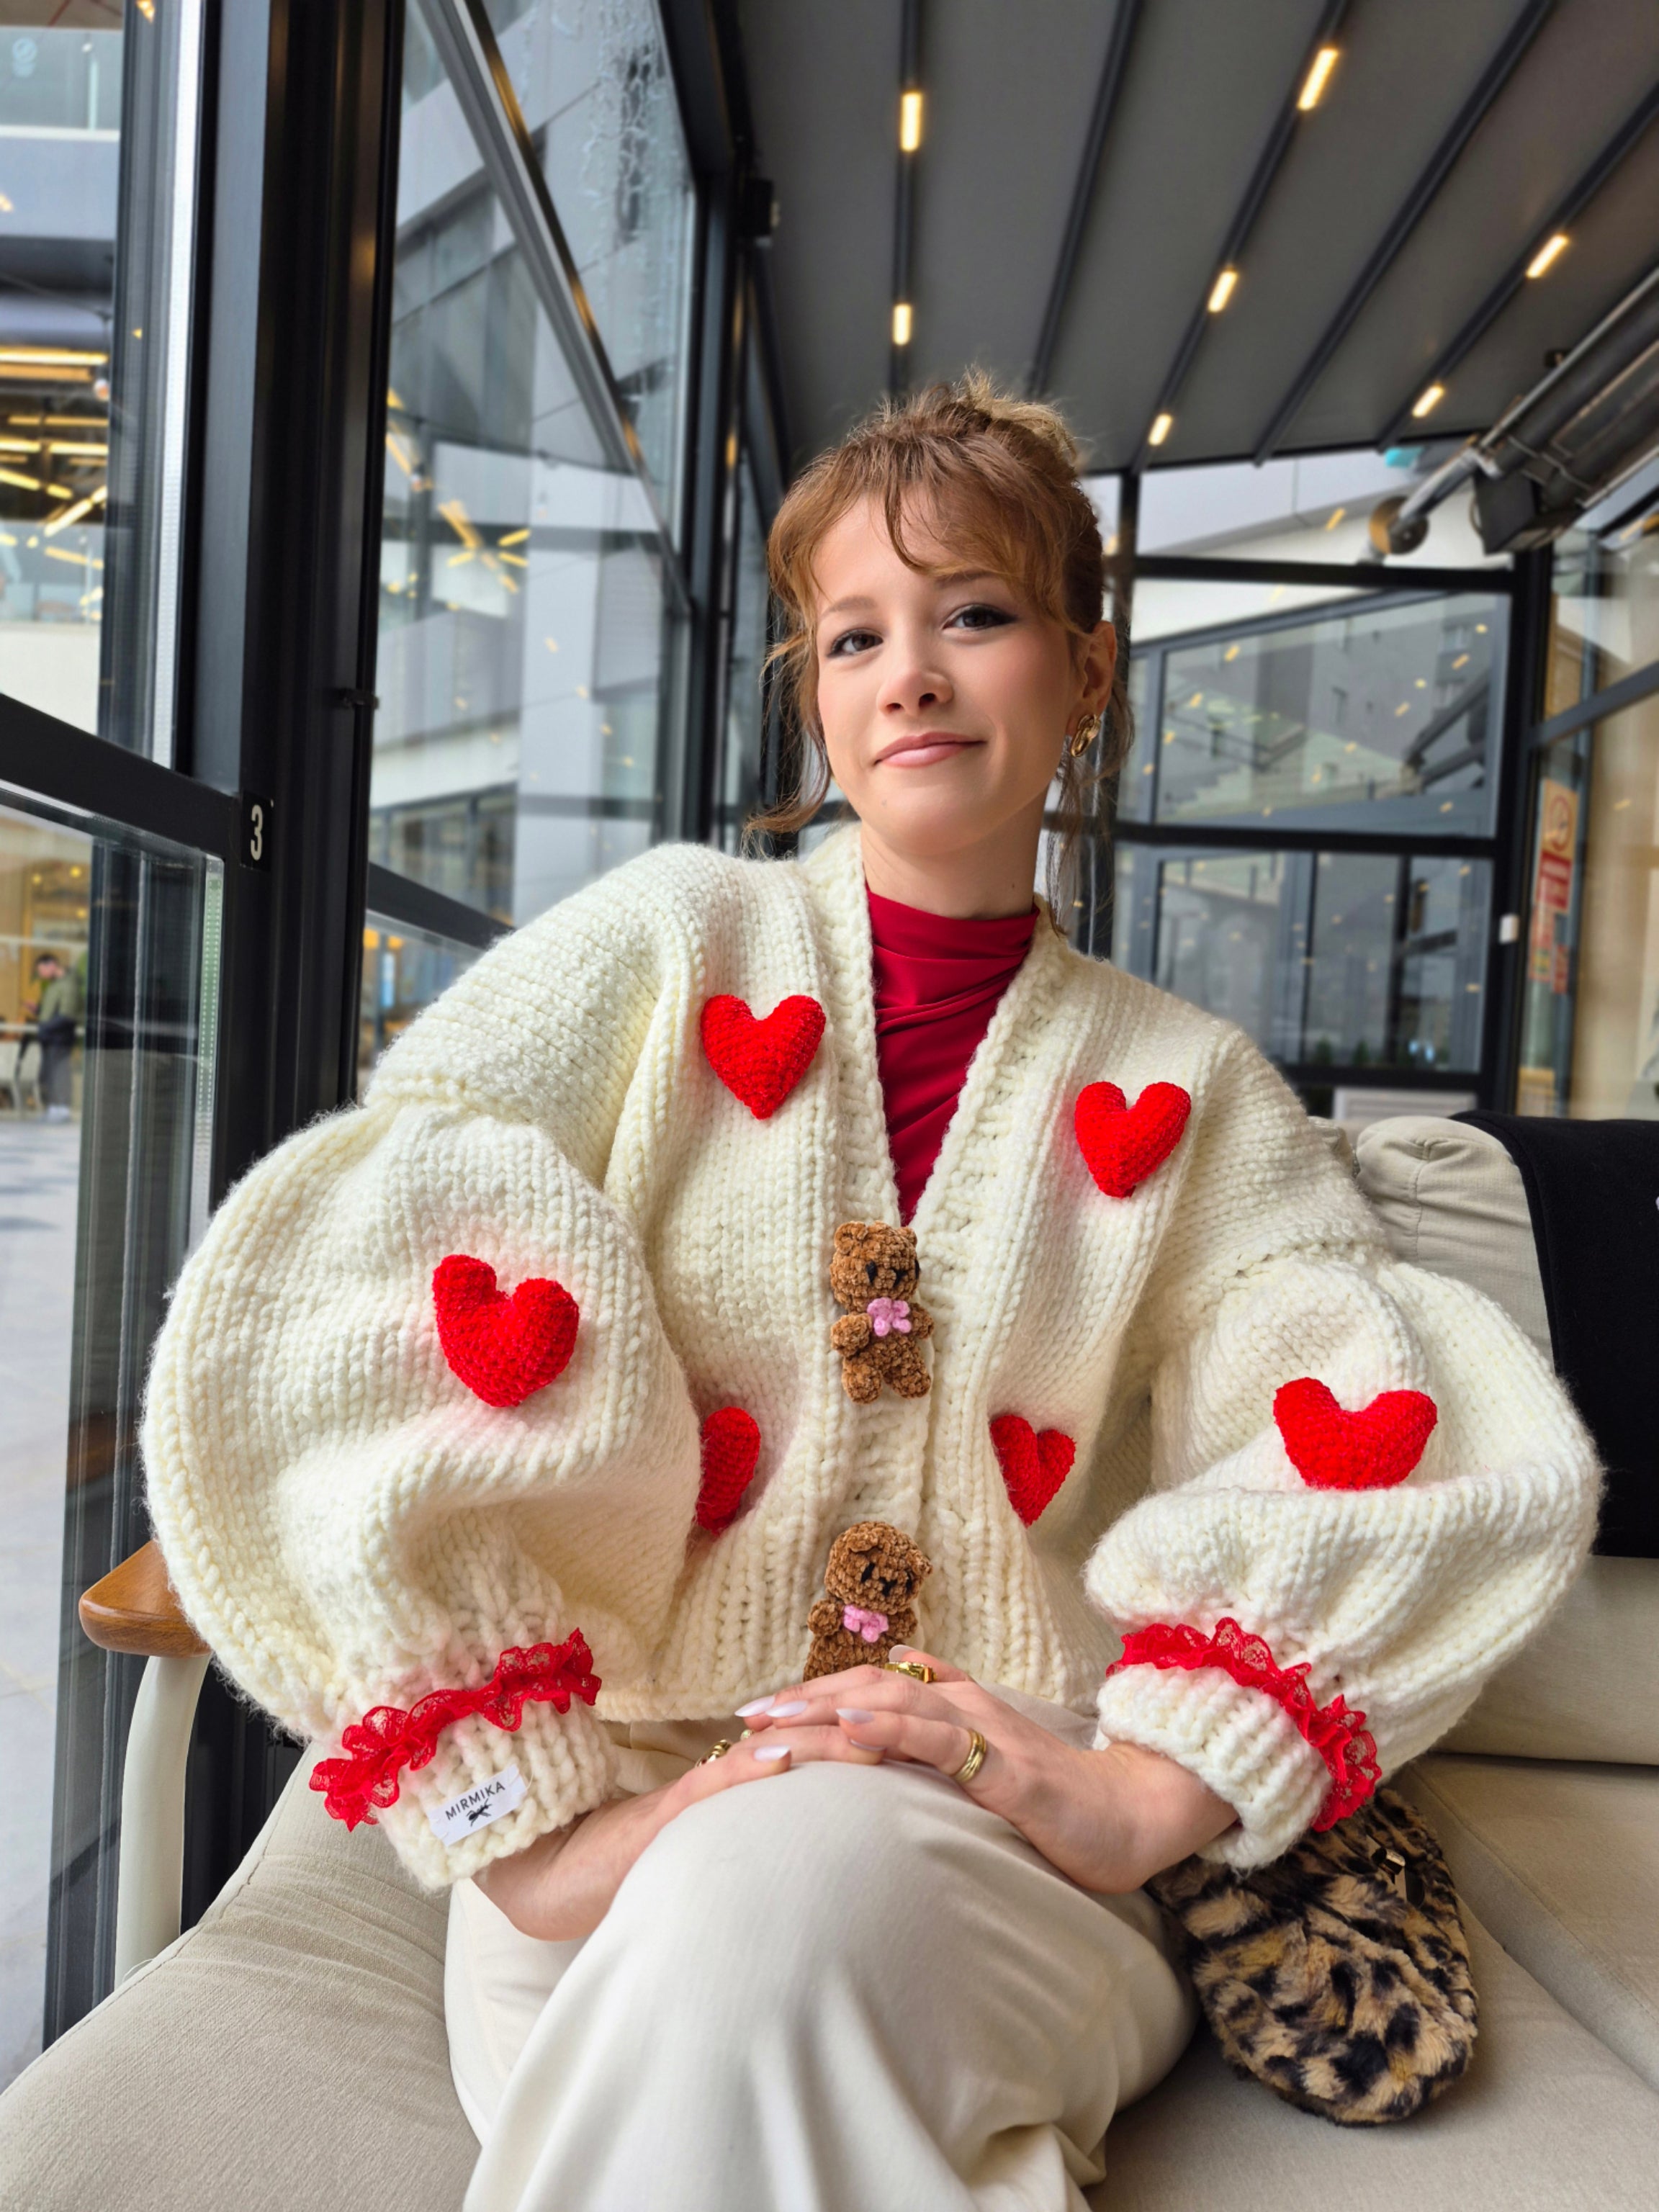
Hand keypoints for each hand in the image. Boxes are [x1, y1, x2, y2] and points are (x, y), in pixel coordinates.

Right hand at [475, 1712, 886, 1941]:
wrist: (573, 1874)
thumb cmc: (653, 1866)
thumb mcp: (730, 1852)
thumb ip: (774, 1838)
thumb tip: (837, 1845)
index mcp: (749, 1784)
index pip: (817, 1749)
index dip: (868, 1736)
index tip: (922, 1736)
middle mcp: (730, 1774)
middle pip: (806, 1739)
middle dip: (861, 1730)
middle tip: (916, 1726)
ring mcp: (701, 1789)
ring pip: (769, 1752)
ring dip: (823, 1740)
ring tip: (872, 1735)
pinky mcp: (669, 1812)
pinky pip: (712, 1784)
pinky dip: (749, 1771)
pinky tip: (781, 1763)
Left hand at [744, 1648, 1235, 1892]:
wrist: (1134, 1814)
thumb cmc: (1061, 1800)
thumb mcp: (993, 1767)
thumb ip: (947, 1738)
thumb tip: (897, 1703)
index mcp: (956, 1707)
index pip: (870, 1689)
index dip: (813, 1698)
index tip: (760, 1717)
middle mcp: (963, 1706)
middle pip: (867, 1687)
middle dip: (803, 1701)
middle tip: (745, 1719)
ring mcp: (984, 1731)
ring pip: (891, 1704)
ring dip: (826, 1711)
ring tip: (775, 1722)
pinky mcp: (1006, 1768)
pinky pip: (940, 1739)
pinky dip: (890, 1730)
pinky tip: (851, 1731)